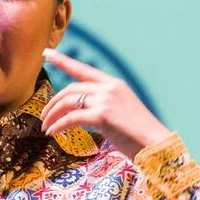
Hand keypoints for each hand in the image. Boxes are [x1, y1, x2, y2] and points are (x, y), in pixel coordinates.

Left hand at [39, 48, 173, 159]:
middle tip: (44, 116)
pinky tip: (52, 133)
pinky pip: (71, 118)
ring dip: (52, 114)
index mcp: (114, 84)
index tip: (47, 54)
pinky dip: (58, 125)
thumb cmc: (139, 135)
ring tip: (46, 127)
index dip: (63, 61)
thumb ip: (103, 107)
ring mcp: (106, 100)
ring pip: (68, 101)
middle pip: (71, 89)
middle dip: (53, 102)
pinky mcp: (102, 115)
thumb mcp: (121, 113)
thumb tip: (84, 114)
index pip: (83, 69)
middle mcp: (109, 88)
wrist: (155, 145)